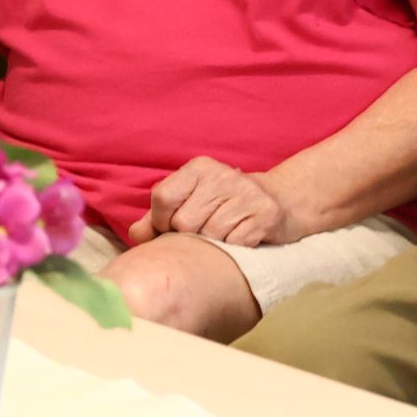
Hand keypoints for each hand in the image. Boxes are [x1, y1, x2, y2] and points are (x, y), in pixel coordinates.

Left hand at [141, 157, 298, 246]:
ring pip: (210, 236)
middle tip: (206, 229)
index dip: (161, 221)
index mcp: (199, 168)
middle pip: (184, 222)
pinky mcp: (265, 214)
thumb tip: (136, 235)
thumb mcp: (190, 202)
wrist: (279, 201)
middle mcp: (223, 175)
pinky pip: (235, 244)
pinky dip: (235, 248)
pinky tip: (242, 237)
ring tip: (225, 232)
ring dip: (215, 243)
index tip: (171, 227)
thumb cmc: (224, 205)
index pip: (163, 198)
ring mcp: (246, 194)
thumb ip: (158, 218)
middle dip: (191, 235)